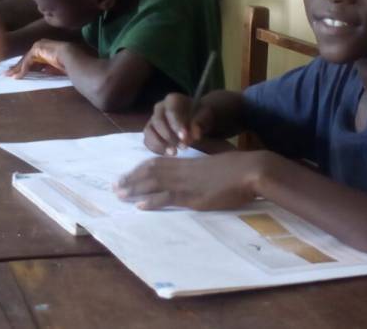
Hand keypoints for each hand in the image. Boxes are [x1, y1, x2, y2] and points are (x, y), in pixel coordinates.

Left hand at [6, 40, 67, 77]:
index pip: (31, 59)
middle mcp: (40, 46)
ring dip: (16, 69)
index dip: (24, 67)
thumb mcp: (55, 67)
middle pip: (25, 59)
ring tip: (9, 76)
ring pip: (24, 60)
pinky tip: (17, 76)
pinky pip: (27, 61)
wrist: (72, 57)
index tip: (17, 73)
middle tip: (8, 73)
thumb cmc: (67, 63)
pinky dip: (22, 69)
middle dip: (16, 67)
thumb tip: (43, 72)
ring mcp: (38, 46)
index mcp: (45, 50)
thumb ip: (48, 68)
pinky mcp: (36, 49)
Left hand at [114, 151, 273, 210]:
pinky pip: (167, 198)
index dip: (140, 169)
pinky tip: (140, 205)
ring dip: (134, 189)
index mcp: (188, 162)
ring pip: (153, 184)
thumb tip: (198, 169)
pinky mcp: (193, 197)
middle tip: (115, 185)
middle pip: (150, 172)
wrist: (251, 170)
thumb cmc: (238, 166)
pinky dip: (151, 202)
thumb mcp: (216, 161)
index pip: (157, 163)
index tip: (128, 174)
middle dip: (131, 179)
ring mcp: (187, 183)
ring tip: (119, 195)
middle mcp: (183, 171)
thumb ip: (203, 164)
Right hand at [144, 93, 213, 155]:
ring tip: (174, 153)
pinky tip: (167, 154)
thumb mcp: (205, 115)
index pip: (171, 111)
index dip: (176, 125)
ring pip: (149, 131)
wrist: (195, 119)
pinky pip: (147, 141)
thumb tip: (194, 134)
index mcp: (173, 100)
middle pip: (158, 121)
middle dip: (169, 136)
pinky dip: (155, 149)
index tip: (184, 137)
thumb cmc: (199, 115)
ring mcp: (152, 120)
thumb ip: (200, 122)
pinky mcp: (150, 132)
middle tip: (183, 147)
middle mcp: (159, 108)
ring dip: (160, 144)